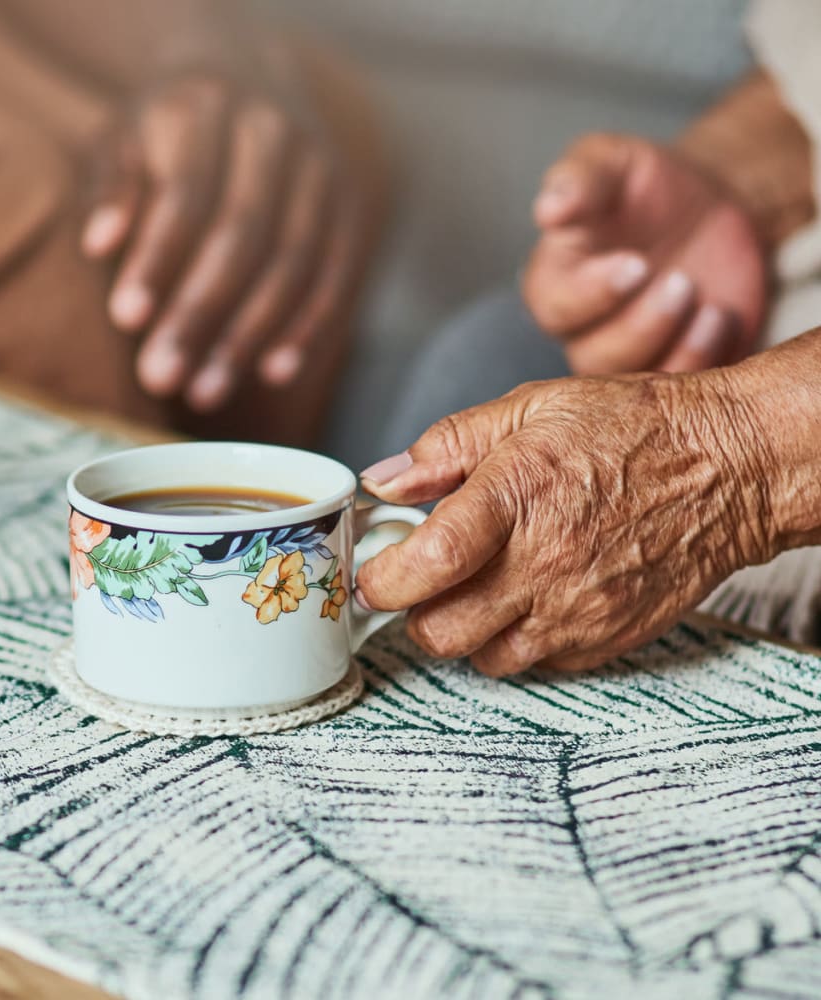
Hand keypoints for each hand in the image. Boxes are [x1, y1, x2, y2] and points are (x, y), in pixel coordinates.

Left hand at [81, 53, 374, 412]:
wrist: (251, 76)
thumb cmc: (168, 129)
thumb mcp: (123, 138)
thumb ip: (111, 189)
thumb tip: (98, 247)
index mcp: (206, 106)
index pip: (185, 193)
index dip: (157, 259)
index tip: (125, 320)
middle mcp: (274, 132)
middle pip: (242, 235)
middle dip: (199, 315)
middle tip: (160, 380)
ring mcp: (321, 170)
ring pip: (291, 264)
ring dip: (248, 337)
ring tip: (204, 393)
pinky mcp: (348, 207)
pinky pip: (334, 277)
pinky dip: (306, 329)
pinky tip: (273, 374)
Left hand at [355, 369, 775, 675]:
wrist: (727, 466)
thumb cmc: (630, 429)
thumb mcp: (530, 408)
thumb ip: (447, 446)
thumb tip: (384, 480)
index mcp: (517, 496)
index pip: (429, 563)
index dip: (383, 580)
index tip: (371, 574)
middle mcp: (545, 563)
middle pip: (441, 631)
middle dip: (414, 612)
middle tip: (421, 582)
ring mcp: (579, 609)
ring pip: (484, 658)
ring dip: (465, 630)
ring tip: (479, 587)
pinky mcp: (608, 637)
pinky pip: (538, 663)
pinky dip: (517, 640)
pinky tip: (529, 598)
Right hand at [523, 133, 768, 374]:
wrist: (706, 208)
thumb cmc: (643, 187)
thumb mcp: (610, 164)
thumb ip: (580, 181)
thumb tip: (549, 208)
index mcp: (555, 284)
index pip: (557, 308)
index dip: (593, 294)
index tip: (636, 263)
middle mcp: (584, 331)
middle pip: (595, 357)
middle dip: (641, 326)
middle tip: (682, 282)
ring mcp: (628, 356)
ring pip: (635, 382)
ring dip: (675, 350)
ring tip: (708, 306)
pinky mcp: (672, 366)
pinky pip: (681, 386)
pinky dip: (704, 361)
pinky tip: (719, 319)